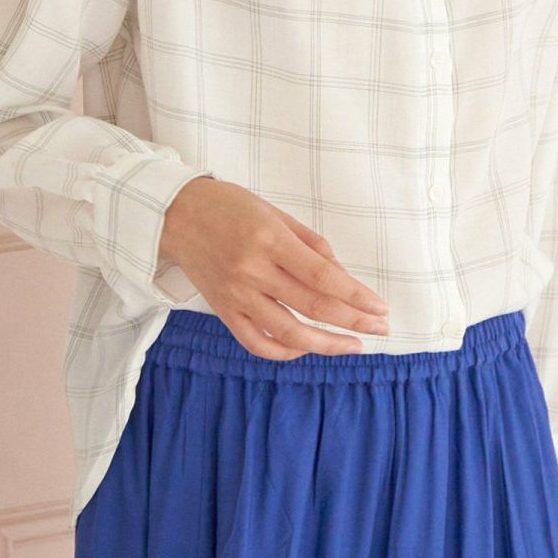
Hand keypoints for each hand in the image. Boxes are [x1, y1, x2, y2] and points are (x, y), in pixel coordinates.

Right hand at [158, 177, 390, 359]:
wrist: (176, 215)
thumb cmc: (231, 207)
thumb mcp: (276, 212)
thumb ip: (311, 244)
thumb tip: (342, 277)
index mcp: (270, 239)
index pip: (322, 276)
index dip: (356, 296)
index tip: (380, 307)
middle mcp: (253, 270)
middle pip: (312, 307)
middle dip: (353, 321)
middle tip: (380, 328)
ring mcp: (236, 295)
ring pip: (288, 332)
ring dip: (326, 344)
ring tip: (353, 346)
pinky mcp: (223, 311)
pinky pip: (257, 342)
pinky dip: (284, 351)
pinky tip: (306, 347)